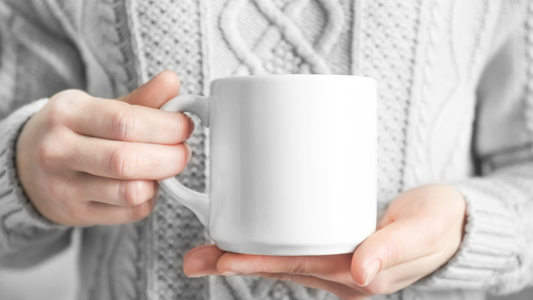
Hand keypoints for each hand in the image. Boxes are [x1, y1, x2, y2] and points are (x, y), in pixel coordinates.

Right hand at [16, 71, 193, 225]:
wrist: (26, 166)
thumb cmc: (72, 131)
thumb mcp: (97, 106)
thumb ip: (141, 99)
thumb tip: (173, 80)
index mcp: (67, 115)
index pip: (126, 122)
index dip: (167, 126)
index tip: (185, 126)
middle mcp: (59, 152)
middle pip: (128, 160)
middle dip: (171, 157)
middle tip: (183, 151)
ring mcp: (65, 188)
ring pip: (131, 192)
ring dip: (161, 181)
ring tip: (163, 168)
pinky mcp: (77, 214)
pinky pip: (131, 213)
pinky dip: (150, 199)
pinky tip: (146, 185)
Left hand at [183, 184, 465, 299]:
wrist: (452, 221)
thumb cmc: (440, 224)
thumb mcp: (423, 231)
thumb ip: (394, 247)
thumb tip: (360, 269)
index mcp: (361, 277)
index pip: (300, 268)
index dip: (259, 262)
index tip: (223, 255)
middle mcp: (343, 275)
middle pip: (282, 266)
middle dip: (238, 261)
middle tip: (195, 257)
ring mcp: (339, 264)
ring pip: (284, 259)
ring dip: (247, 253)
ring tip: (207, 249)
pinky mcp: (338, 247)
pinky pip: (298, 248)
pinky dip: (270, 243)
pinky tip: (250, 233)